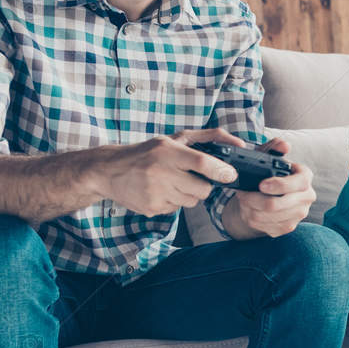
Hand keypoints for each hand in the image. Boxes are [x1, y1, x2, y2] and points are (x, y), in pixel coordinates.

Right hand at [98, 127, 245, 216]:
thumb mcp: (173, 138)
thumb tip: (240, 144)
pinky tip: (160, 191)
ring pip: (192, 201)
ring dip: (188, 194)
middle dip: (203, 185)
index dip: (221, 171)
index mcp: (168, 151)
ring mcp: (156, 193)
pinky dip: (174, 202)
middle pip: (203, 189)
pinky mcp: (152, 208)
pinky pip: (177, 209)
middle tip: (190, 177)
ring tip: (171, 182)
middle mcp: (161, 172)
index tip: (230, 175)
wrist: (108, 171)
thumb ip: (208, 138)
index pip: (202, 163)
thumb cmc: (146, 152)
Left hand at [227, 136, 315, 237]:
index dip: (279, 185)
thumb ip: (274, 148)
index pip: (299, 183)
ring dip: (249, 208)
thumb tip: (284, 145)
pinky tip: (249, 210)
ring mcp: (299, 214)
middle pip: (277, 204)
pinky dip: (251, 218)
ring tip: (243, 200)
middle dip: (253, 199)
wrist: (266, 197)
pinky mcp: (288, 227)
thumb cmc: (267, 174)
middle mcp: (307, 197)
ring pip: (267, 216)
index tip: (261, 185)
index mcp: (305, 177)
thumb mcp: (267, 158)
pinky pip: (265, 227)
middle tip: (241, 193)